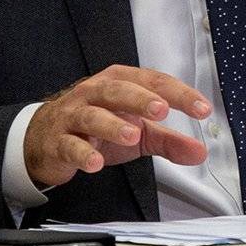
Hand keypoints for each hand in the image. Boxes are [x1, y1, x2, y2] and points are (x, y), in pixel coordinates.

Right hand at [24, 65, 212, 189]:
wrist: (44, 138)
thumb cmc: (95, 128)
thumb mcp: (137, 132)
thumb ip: (168, 140)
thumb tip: (200, 152)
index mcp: (120, 84)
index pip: (152, 82)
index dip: (178, 94)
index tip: (202, 109)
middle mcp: (95, 93)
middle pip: (118, 90)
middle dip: (141, 99)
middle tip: (161, 110)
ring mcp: (74, 116)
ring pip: (92, 115)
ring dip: (112, 124)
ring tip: (131, 135)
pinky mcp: (58, 141)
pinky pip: (70, 145)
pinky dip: (83, 153)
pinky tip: (95, 163)